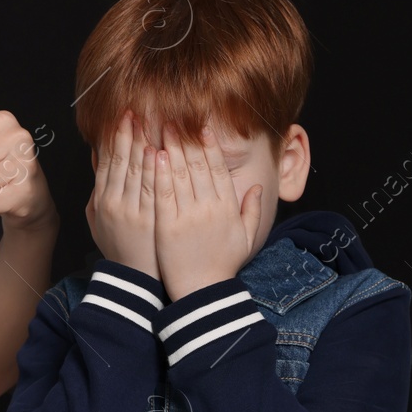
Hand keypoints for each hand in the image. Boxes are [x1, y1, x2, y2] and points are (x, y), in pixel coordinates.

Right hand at [84, 111, 157, 278]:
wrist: (134, 280)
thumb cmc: (118, 247)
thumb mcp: (96, 219)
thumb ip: (97, 188)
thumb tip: (96, 156)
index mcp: (101, 201)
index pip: (107, 162)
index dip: (112, 139)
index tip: (119, 119)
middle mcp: (114, 203)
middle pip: (121, 161)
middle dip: (127, 134)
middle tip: (134, 112)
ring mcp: (133, 211)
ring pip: (137, 170)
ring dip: (143, 144)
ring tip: (149, 122)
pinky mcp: (151, 219)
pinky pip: (154, 188)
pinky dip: (156, 168)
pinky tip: (159, 150)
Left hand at [154, 122, 262, 300]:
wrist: (203, 292)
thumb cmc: (223, 265)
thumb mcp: (246, 238)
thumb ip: (252, 211)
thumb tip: (256, 186)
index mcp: (228, 207)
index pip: (218, 169)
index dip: (210, 146)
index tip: (202, 127)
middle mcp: (209, 207)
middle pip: (198, 165)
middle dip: (187, 139)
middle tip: (177, 119)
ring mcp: (188, 216)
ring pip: (180, 174)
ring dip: (171, 148)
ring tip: (162, 127)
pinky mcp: (168, 225)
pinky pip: (163, 193)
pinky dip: (159, 172)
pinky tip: (155, 154)